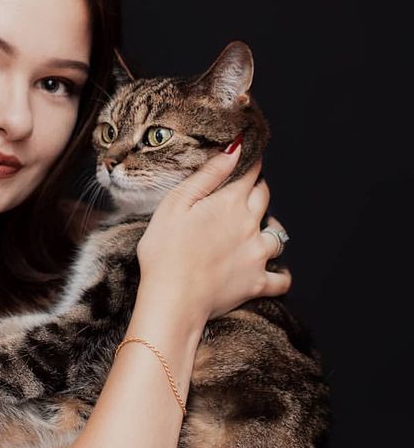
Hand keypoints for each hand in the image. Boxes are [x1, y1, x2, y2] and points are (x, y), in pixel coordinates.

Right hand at [136, 143, 291, 322]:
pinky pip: (282, 279)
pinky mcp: (257, 284)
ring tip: (263, 227)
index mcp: (229, 202)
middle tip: (248, 189)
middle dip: (258, 189)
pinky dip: (282, 274)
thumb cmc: (165, 252)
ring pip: (278, 234)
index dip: (249, 162)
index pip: (249, 173)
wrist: (172, 299)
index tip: (248, 156)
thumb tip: (235, 148)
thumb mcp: (176, 204)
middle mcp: (250, 225)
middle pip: (265, 197)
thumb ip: (208, 175)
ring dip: (272, 227)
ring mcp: (257, 255)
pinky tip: (276, 270)